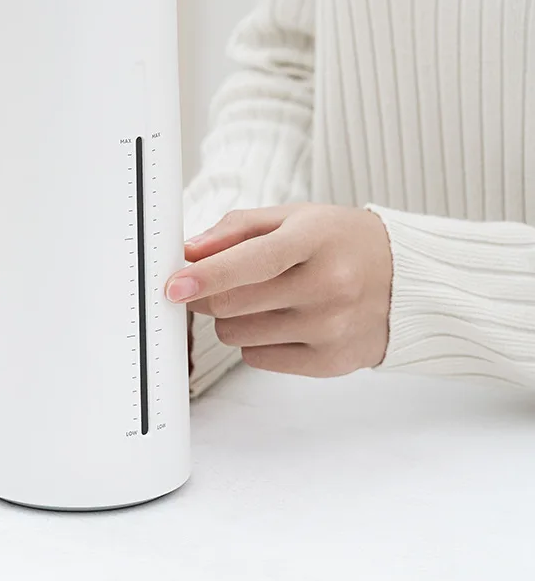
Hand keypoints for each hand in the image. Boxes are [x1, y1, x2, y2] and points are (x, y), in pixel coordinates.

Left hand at [166, 204, 391, 376]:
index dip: (204, 276)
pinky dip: (256, 342)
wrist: (408, 280)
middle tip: (218, 283)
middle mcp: (328, 286)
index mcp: (315, 240)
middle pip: (231, 305)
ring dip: (233, 319)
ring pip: (237, 336)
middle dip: (209, 295)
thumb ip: (236, 229)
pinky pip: (257, 359)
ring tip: (266, 299)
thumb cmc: (342, 242)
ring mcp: (331, 329)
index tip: (173, 285)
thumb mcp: (294, 217)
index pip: (249, 262)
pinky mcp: (331, 362)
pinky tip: (285, 321)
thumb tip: (190, 252)